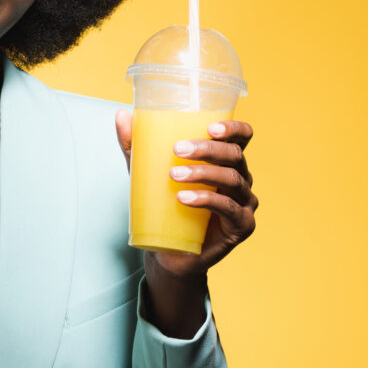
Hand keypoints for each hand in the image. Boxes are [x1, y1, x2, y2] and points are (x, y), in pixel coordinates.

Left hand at [114, 110, 257, 276]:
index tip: (210, 127)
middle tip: (178, 149)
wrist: (169, 253)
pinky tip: (184, 198)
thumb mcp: (148, 173)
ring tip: (174, 175)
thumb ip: (137, 146)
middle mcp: (242, 178)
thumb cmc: (166, 207)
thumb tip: (122, 114)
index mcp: (227, 161)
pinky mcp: (242, 226)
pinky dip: (206, 200)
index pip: (242, 137)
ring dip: (203, 173)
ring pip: (231, 179)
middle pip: (235, 155)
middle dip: (208, 149)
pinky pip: (228, 208)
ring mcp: (245, 203)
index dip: (233, 128)